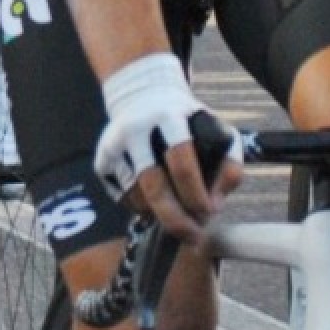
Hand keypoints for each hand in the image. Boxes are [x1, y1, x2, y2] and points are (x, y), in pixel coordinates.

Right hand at [94, 53, 239, 244]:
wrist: (140, 94)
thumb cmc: (186, 120)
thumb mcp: (216, 128)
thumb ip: (229, 164)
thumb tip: (215, 204)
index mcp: (169, 117)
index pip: (181, 162)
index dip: (195, 193)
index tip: (208, 212)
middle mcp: (136, 129)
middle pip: (152, 184)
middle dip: (174, 217)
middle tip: (191, 236)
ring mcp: (113, 145)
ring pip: (136, 195)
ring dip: (158, 214)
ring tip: (177, 215)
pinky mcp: (100, 159)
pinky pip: (121, 197)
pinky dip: (141, 208)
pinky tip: (156, 203)